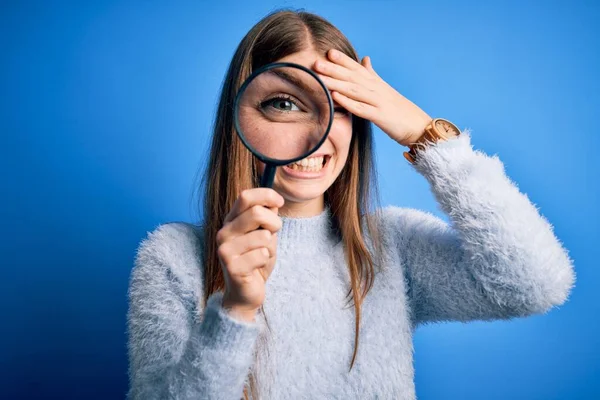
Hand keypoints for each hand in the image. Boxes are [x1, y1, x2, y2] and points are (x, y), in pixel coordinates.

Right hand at [217, 188, 283, 321]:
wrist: (245, 293)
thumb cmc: (256, 260)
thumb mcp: (264, 234)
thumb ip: (266, 217)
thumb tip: (274, 200)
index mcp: (231, 221)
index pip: (245, 196)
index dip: (266, 195)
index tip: (280, 202)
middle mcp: (224, 232)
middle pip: (257, 213)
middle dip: (274, 223)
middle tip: (274, 235)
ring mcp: (225, 249)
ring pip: (263, 236)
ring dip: (271, 247)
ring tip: (262, 256)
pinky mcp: (232, 266)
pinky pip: (262, 254)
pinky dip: (266, 260)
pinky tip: (257, 268)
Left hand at [314, 49, 431, 146]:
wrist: (419, 127)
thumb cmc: (400, 110)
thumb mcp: (385, 90)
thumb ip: (372, 75)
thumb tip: (365, 58)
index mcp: (377, 83)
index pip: (358, 68)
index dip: (344, 60)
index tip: (328, 52)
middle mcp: (377, 89)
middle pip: (353, 77)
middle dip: (334, 70)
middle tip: (316, 63)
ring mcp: (379, 102)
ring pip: (354, 90)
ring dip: (336, 83)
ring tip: (320, 78)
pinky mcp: (380, 116)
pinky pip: (361, 108)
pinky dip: (348, 102)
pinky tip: (335, 97)